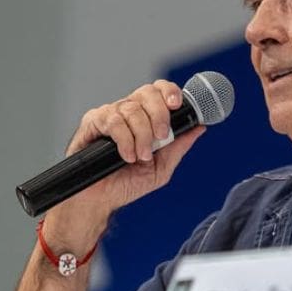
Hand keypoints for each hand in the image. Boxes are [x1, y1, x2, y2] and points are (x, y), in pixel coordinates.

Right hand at [43, 80, 204, 251]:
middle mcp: (128, 111)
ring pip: (131, 109)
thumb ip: (178, 146)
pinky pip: (113, 121)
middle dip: (159, 114)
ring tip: (140, 156)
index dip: (169, 92)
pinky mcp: (92, 123)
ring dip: (142, 135)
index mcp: (145, 117)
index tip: (176, 105)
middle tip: (161, 137)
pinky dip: (125, 140)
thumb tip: (200, 128)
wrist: (100, 200)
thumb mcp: (161, 167)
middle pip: (147, 93)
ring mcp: (109, 115)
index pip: (158, 90)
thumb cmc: (126, 183)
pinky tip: (126, 155)